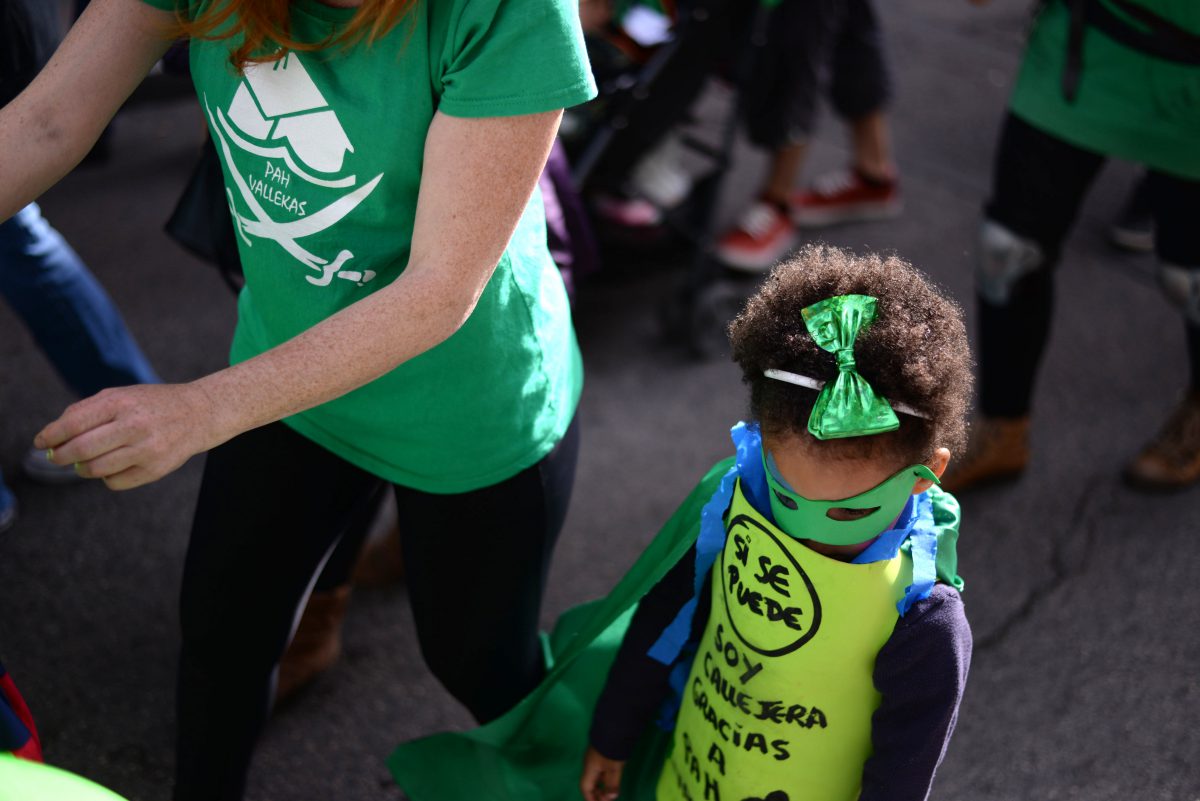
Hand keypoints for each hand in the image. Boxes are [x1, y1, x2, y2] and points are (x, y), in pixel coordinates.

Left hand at [34, 382, 221, 490]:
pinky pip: (115, 483)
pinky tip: (113, 466)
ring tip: (84, 463)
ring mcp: (147, 449)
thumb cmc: (150, 404)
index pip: (74, 423)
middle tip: (57, 457)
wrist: (198, 413)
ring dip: (82, 469)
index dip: (51, 436)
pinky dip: (106, 478)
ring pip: (96, 470)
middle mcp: (135, 425)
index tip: (41, 443)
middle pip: (81, 450)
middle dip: (61, 456)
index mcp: (122, 402)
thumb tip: (53, 438)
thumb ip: (85, 411)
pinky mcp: (157, 469)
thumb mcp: (120, 395)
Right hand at [580, 746, 623, 800]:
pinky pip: (599, 771)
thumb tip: (610, 798)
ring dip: (601, 787)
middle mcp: (589, 765)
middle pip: (589, 784)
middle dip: (597, 794)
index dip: (591, 799)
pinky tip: (612, 781)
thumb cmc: (613, 749)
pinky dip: (604, 779)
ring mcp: (594, 759)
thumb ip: (612, 784)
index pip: (585, 788)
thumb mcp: (615, 768)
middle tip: (607, 799)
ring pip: (595, 777)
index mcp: (589, 769)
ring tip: (611, 792)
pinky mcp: (600, 755)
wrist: (614, 728)